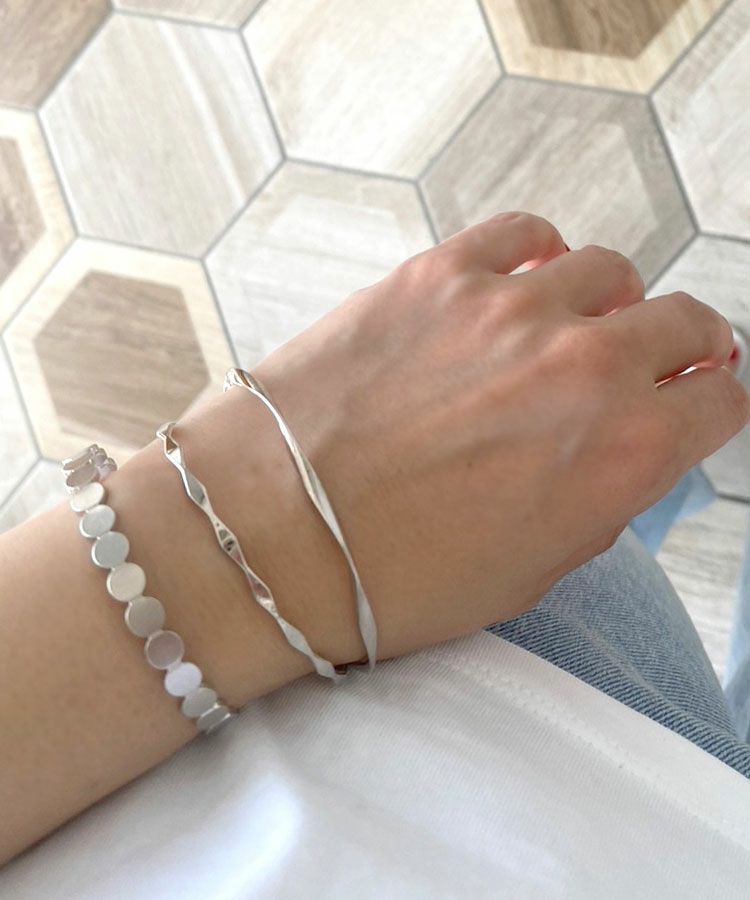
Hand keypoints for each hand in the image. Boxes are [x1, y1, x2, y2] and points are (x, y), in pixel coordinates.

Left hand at [243, 211, 748, 662]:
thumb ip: (596, 500)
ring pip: (607, 270)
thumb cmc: (395, 578)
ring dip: (607, 302)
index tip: (693, 405)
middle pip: (682, 323)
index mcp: (624, 451)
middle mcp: (585, 366)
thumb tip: (617, 455)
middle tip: (657, 363)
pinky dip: (539, 255)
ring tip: (573, 327)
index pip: (719, 401)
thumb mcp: (532, 572)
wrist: (275, 531)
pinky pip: (522, 233)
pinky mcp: (440, 274)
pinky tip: (524, 281)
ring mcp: (512, 307)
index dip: (711, 405)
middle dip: (682, 348)